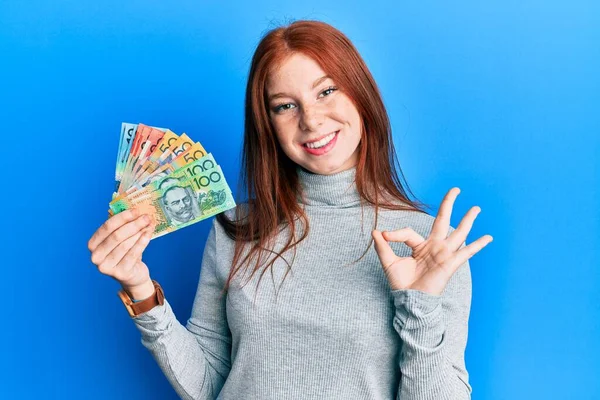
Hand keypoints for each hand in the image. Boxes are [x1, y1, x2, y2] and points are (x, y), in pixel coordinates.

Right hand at [87, 208, 155, 298]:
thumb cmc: (126, 253)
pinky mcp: (120, 274)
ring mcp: (106, 267)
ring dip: (139, 232)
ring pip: (125, 244)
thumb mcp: (121, 239)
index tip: (136, 210)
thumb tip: (134, 209)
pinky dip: (142, 242)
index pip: (107, 227)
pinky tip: (149, 234)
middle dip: (133, 224)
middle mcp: (96, 256)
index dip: (122, 217)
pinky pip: (133, 254)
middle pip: (116, 236)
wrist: (133, 275)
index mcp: (93, 244)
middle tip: (146, 217)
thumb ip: (122, 225)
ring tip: (149, 224)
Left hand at [372, 187, 492, 295]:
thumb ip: (383, 246)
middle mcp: (434, 247)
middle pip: (443, 220)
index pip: (409, 232)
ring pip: (458, 233)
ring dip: (467, 220)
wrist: (410, 300)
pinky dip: (478, 245)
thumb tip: (375, 231)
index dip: (395, 233)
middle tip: (455, 189)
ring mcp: (444, 254)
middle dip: (449, 204)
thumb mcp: (389, 262)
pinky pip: (466, 253)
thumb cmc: (402, 284)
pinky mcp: (450, 264)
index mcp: (420, 246)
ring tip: (476, 208)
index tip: (384, 236)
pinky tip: (488, 237)